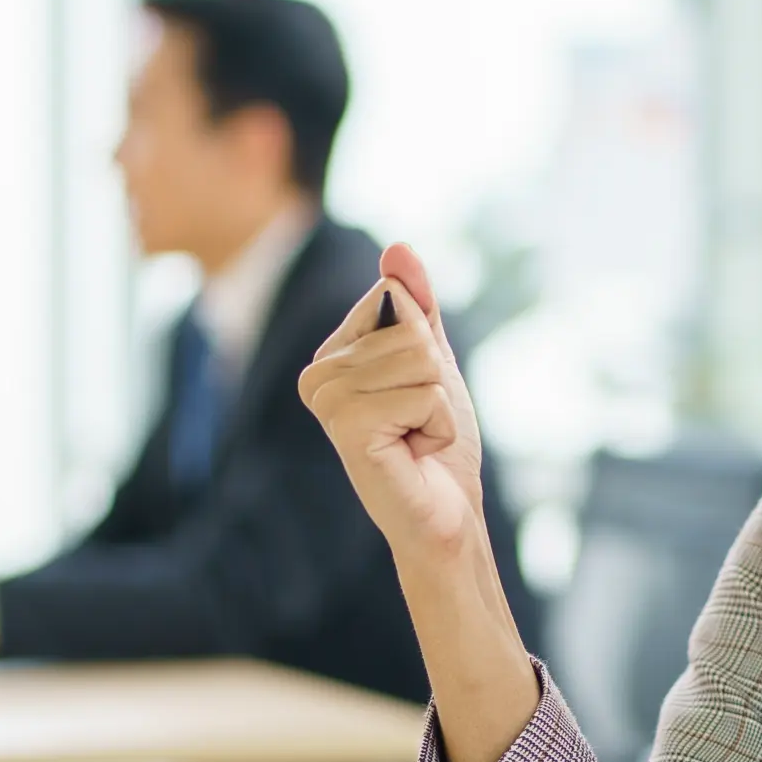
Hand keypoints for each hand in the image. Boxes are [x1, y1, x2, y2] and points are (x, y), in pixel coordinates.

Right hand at [297, 241, 486, 565]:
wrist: (444, 512)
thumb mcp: (432, 360)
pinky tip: (415, 451)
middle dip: (433, 378)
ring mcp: (329, 403)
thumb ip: (416, 304)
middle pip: (409, 329)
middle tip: (417, 422)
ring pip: (419, 360)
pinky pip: (426, 395)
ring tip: (415, 436)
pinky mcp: (350, 429)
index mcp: (330, 354)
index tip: (413, 393)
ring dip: (437, 403)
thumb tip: (397, 249)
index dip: (425, 346)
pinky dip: (438, 426)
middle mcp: (317, 375)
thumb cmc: (435, 441)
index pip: (392, 298)